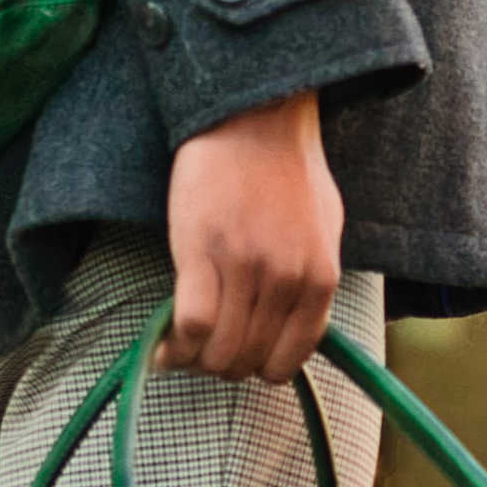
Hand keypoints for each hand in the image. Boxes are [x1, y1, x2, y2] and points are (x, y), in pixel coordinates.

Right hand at [160, 91, 344, 385]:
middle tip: (201, 353)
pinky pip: (192, 324)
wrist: (255, 117)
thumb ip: (312, 281)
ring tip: (178, 350)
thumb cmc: (288, 169)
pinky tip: (162, 345)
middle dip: (222, 366)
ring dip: (194, 360)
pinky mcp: (204, 252)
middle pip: (249, 359)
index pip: (289, 358)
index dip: (259, 370)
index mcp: (320, 279)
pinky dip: (174, 345)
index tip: (238, 361)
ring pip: (218, 349)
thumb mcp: (324, 230)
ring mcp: (246, 269)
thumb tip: (293, 327)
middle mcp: (287, 281)